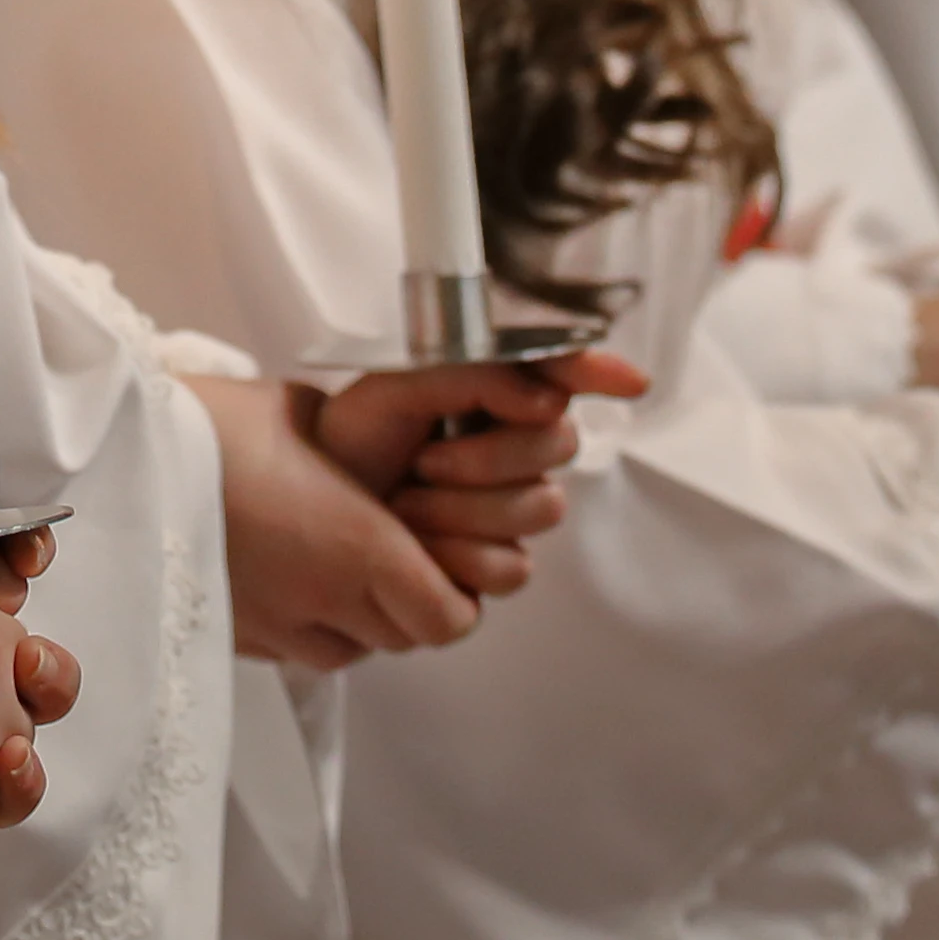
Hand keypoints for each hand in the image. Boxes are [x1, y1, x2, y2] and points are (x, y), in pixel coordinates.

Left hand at [312, 346, 636, 601]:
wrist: (309, 508)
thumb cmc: (350, 440)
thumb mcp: (400, 385)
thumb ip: (475, 373)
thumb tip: (545, 398)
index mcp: (494, 395)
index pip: (565, 374)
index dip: (600, 372)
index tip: (629, 381)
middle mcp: (512, 450)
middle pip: (558, 447)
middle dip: (485, 458)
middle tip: (424, 460)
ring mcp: (506, 511)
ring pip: (539, 509)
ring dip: (463, 509)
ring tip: (406, 506)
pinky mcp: (490, 567)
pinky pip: (511, 566)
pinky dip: (458, 557)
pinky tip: (419, 546)